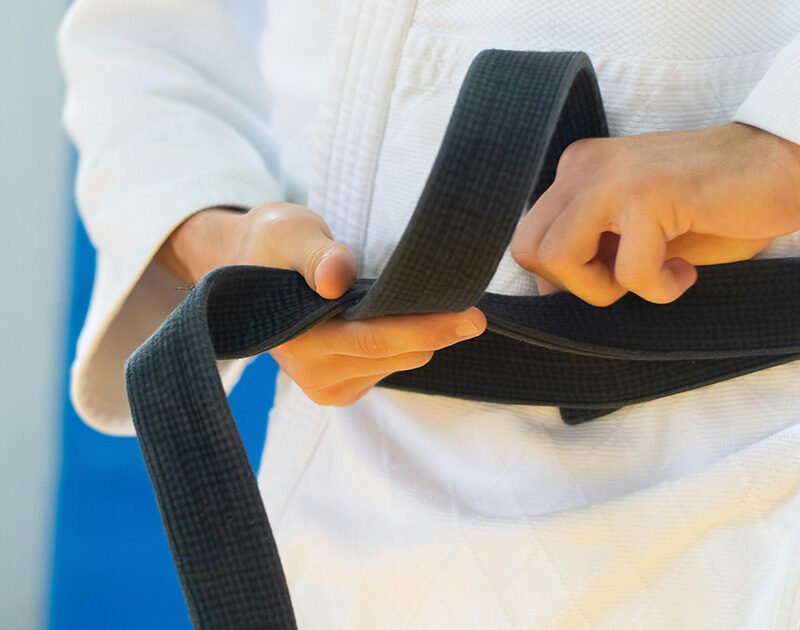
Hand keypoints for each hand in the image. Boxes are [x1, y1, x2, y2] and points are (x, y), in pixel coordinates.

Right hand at [156, 202, 485, 404]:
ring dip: (422, 337)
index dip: (426, 328)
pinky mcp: (338, 389)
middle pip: (396, 356)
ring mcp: (325, 386)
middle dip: (436, 330)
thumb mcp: (290, 233)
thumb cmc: (272, 246)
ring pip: (400, 364)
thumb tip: (335, 279)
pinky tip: (399, 319)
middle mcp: (312, 372)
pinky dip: (406, 344)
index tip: (472, 316)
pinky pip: (391, 369)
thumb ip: (315, 254)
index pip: (375, 339)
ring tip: (426, 302)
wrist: (250, 269)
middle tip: (468, 302)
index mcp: (298, 338)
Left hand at [510, 123, 799, 304]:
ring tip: (654, 273)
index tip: (613, 273)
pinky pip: (628, 273)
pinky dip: (660, 289)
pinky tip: (685, 270)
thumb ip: (587, 249)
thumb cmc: (707, 209)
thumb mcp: (630, 231)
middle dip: (576, 285)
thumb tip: (546, 292)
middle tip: (626, 279)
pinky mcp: (648, 194)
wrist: (778, 169)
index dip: (565, 276)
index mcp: (575, 172)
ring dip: (607, 289)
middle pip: (529, 250)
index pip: (528, 239)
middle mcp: (583, 167)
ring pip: (558, 258)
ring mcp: (612, 177)